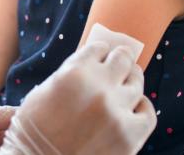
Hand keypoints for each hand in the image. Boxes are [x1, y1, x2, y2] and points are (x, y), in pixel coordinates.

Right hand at [0, 42, 156, 154]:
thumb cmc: (36, 128)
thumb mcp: (45, 90)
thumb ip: (71, 72)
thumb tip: (94, 62)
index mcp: (75, 72)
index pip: (100, 48)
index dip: (100, 51)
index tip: (102, 54)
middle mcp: (99, 88)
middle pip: (123, 59)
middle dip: (121, 58)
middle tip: (121, 60)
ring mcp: (117, 112)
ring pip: (137, 84)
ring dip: (130, 82)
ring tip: (125, 86)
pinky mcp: (130, 136)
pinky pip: (147, 113)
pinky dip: (141, 108)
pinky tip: (132, 108)